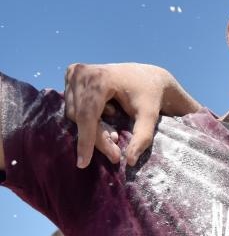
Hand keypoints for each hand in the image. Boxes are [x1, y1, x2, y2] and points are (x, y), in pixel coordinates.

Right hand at [64, 63, 200, 167]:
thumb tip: (131, 161)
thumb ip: (142, 136)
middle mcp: (82, 72)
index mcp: (100, 78)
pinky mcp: (72, 75)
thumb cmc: (150, 95)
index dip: (86, 140)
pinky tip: (109, 116)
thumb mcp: (150, 115)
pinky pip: (74, 106)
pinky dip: (89, 118)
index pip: (87, 115)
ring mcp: (74, 73)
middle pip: (80, 116)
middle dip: (96, 138)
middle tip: (115, 155)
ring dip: (92, 129)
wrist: (148, 75)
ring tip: (115, 132)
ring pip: (74, 114)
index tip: (83, 163)